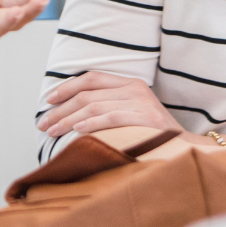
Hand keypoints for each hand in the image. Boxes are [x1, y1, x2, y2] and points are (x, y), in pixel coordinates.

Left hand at [39, 72, 182, 138]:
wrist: (183, 148)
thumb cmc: (148, 132)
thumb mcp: (128, 112)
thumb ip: (104, 105)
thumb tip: (65, 111)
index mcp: (129, 83)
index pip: (91, 78)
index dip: (66, 88)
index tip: (48, 100)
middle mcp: (135, 89)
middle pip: (87, 95)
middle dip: (60, 110)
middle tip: (43, 123)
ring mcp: (142, 102)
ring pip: (93, 106)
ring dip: (68, 120)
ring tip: (52, 131)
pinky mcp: (146, 118)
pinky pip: (111, 118)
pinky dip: (91, 123)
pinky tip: (76, 131)